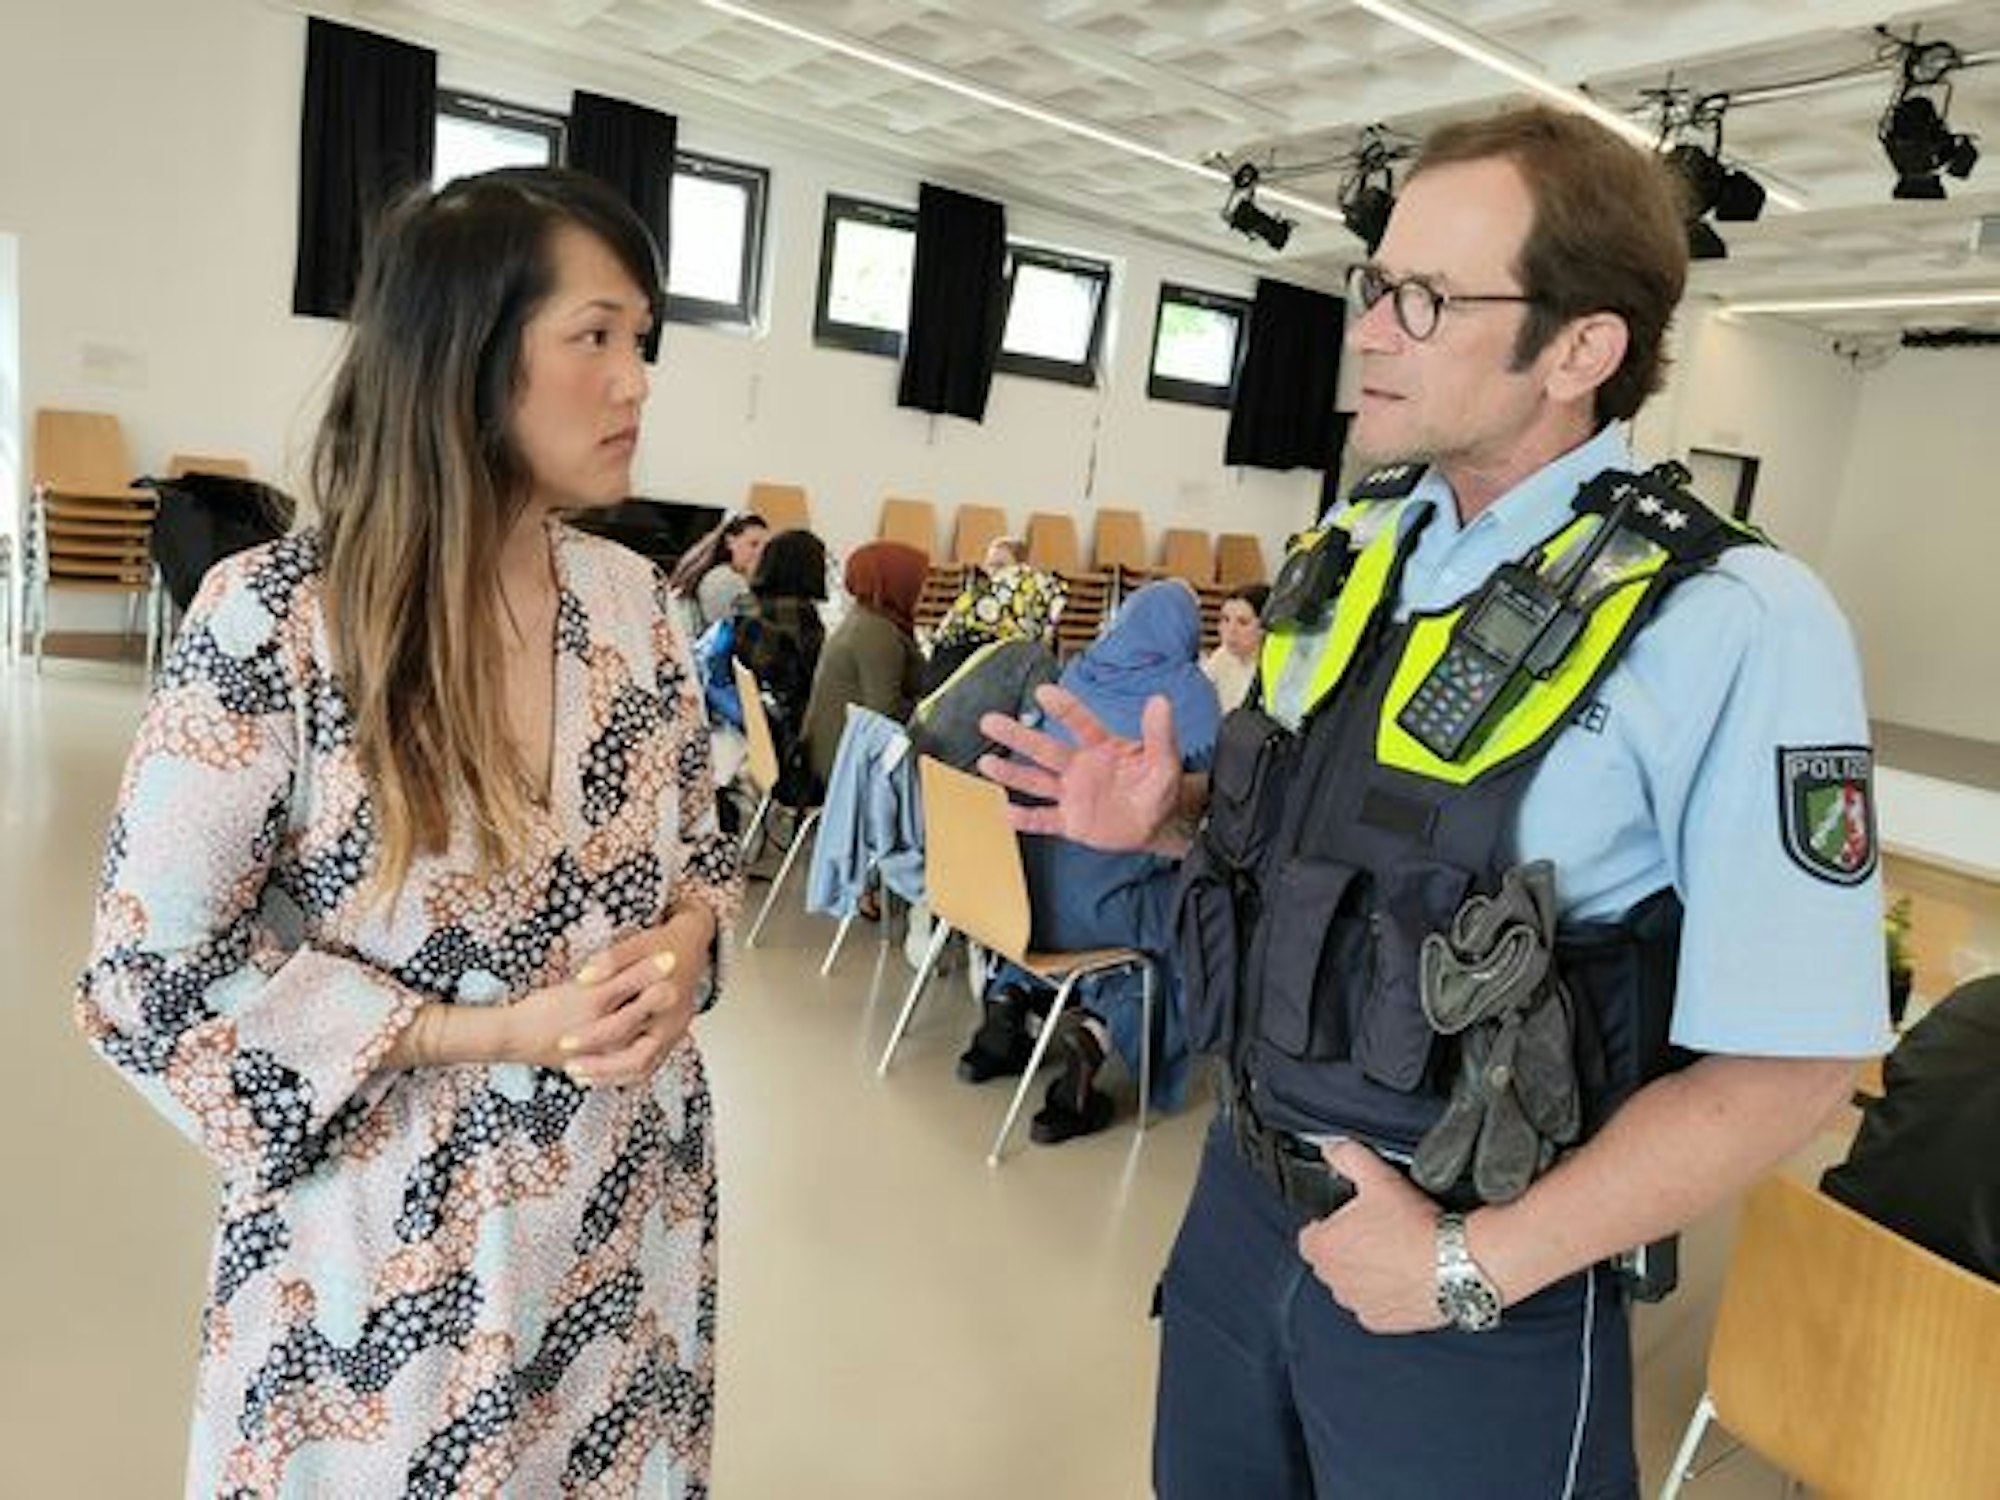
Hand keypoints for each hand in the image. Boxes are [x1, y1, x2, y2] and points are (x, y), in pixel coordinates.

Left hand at [516, 914, 711, 1085]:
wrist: (689, 948)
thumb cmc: (659, 947)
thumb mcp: (634, 945)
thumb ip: (610, 961)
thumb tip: (583, 979)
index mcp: (664, 994)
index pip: (624, 1024)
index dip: (592, 1036)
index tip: (564, 1042)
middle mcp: (674, 1019)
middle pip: (636, 1056)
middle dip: (600, 1067)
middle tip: (569, 1067)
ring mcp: (675, 1033)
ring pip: (643, 1068)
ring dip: (609, 1076)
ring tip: (578, 1074)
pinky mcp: (672, 1040)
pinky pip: (648, 1067)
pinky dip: (622, 1075)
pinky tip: (597, 1074)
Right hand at [976, 685, 1181, 851]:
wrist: (1158, 823)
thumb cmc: (1159, 786)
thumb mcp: (1165, 760)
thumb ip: (1160, 734)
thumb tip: (1160, 702)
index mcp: (1102, 748)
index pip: (1079, 724)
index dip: (1063, 708)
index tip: (1044, 692)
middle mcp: (1080, 767)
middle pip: (1044, 749)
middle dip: (1017, 736)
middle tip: (990, 721)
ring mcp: (1072, 794)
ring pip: (1036, 781)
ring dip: (1011, 773)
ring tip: (986, 763)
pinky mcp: (1071, 821)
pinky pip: (1044, 820)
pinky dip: (1025, 819)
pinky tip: (1005, 812)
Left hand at [1295, 1141, 1447, 1333]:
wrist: (1457, 1264)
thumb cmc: (1417, 1226)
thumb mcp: (1378, 1176)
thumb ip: (1348, 1157)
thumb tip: (1332, 1148)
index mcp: (1325, 1247)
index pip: (1308, 1236)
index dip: (1328, 1224)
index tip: (1348, 1219)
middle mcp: (1335, 1281)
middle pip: (1330, 1262)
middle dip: (1346, 1249)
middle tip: (1375, 1233)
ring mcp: (1358, 1304)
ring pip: (1351, 1286)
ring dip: (1363, 1274)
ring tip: (1392, 1255)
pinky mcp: (1382, 1322)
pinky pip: (1374, 1308)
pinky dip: (1384, 1296)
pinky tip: (1403, 1278)